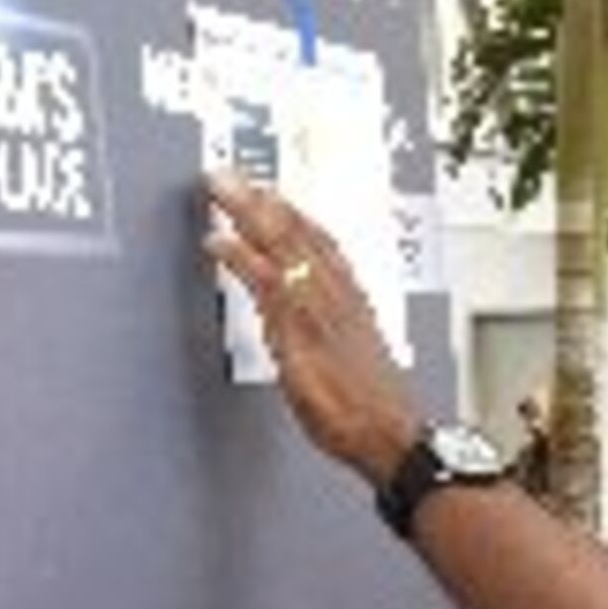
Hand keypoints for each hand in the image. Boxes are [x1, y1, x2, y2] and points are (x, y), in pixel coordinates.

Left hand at [201, 174, 411, 480]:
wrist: (391, 435)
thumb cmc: (375, 409)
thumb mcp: (357, 362)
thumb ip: (336, 336)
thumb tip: (323, 333)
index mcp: (352, 300)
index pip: (322, 242)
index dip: (293, 214)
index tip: (270, 191)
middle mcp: (337, 295)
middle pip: (298, 232)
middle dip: (262, 199)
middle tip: (229, 173)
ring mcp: (318, 308)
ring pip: (283, 245)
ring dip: (247, 211)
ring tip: (219, 187)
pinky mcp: (299, 329)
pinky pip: (266, 281)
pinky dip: (240, 256)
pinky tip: (216, 241)